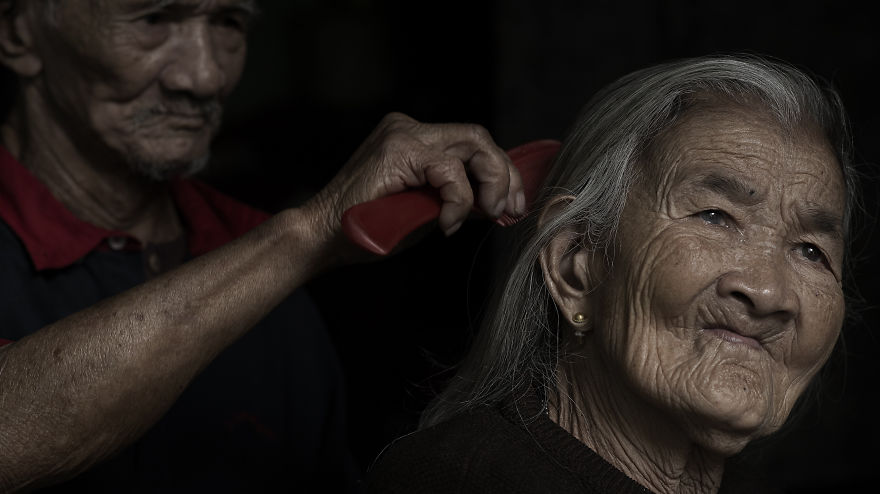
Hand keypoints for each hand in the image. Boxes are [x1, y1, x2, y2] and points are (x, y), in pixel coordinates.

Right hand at [303, 112, 524, 260]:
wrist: (323, 238)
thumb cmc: (368, 229)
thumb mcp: (425, 213)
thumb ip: (457, 201)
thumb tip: (495, 204)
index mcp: (415, 139)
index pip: (473, 143)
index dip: (502, 172)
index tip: (513, 206)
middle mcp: (410, 128)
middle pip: (479, 137)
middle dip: (506, 174)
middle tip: (511, 210)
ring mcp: (404, 134)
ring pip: (473, 143)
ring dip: (491, 182)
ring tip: (488, 213)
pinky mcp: (399, 150)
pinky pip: (449, 170)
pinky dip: (459, 200)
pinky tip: (448, 222)